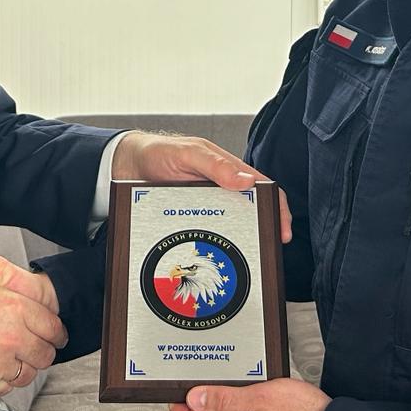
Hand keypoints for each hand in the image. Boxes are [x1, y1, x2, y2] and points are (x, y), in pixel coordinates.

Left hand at [113, 131, 291, 243]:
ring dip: (238, 240)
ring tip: (244, 259)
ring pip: (230, 226)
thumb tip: (245, 180)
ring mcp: (207, 205)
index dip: (278, 207)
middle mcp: (222, 188)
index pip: (263, 188)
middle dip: (263, 231)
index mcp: (229, 169)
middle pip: (251, 211)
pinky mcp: (191, 217)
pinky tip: (216, 256)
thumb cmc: (161, 152)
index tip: (282, 228)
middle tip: (266, 251)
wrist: (128, 164)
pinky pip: (206, 233)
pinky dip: (213, 244)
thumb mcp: (189, 153)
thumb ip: (215, 165)